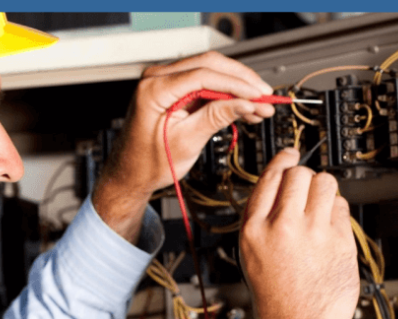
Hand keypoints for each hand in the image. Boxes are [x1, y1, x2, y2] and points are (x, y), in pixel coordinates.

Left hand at [92, 51, 274, 243]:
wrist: (132, 174)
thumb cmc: (148, 163)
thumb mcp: (187, 142)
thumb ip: (216, 117)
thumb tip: (246, 103)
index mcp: (154, 89)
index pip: (203, 75)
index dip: (236, 84)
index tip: (259, 95)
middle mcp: (157, 78)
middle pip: (209, 65)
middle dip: (241, 80)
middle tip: (265, 97)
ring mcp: (165, 82)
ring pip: (210, 71)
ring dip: (237, 87)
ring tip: (260, 106)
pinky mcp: (174, 90)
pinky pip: (205, 84)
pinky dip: (226, 94)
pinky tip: (245, 106)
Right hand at [240, 149, 358, 318]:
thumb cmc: (277, 301)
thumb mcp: (253, 257)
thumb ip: (263, 222)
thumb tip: (280, 190)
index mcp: (253, 230)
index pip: (268, 178)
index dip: (282, 161)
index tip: (289, 154)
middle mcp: (281, 226)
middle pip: (298, 173)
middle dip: (304, 177)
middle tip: (306, 188)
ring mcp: (312, 232)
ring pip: (325, 182)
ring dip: (324, 189)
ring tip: (320, 207)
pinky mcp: (339, 240)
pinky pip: (342, 207)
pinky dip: (338, 211)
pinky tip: (330, 228)